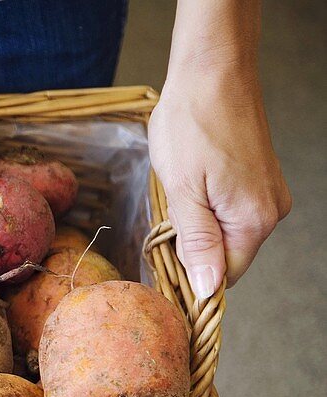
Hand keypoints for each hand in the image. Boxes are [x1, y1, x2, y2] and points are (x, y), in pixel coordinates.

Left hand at [149, 68, 290, 298]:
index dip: (190, 277)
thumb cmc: (192, 125)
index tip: (161, 261)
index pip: (224, 277)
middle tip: (163, 221)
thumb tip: (208, 289)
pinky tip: (190, 185)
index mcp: (254, 220)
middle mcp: (270, 211)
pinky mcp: (258, 179)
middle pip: (225, 256)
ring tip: (178, 195)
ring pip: (224, 234)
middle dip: (191, 249)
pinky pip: (228, 212)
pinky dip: (204, 209)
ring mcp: (266, 194)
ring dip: (195, 227)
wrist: (211, 72)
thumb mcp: (183, 191)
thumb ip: (197, 243)